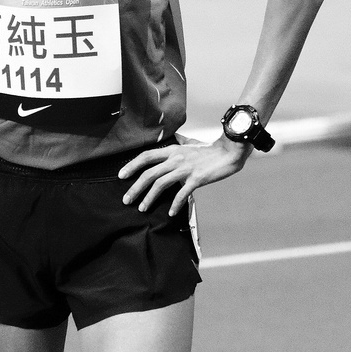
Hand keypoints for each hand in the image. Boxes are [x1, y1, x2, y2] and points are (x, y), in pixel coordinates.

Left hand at [119, 136, 247, 214]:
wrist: (229, 152)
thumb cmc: (210, 150)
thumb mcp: (190, 144)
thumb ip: (179, 143)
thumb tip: (173, 139)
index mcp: (173, 150)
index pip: (146, 156)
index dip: (132, 165)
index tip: (121, 176)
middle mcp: (176, 158)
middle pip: (149, 173)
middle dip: (135, 187)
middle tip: (126, 199)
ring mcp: (186, 169)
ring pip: (161, 183)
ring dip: (149, 197)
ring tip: (142, 208)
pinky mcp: (197, 178)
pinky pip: (182, 193)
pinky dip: (175, 204)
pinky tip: (170, 212)